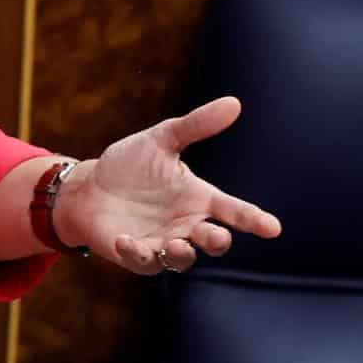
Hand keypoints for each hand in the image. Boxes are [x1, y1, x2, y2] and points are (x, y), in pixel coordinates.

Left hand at [52, 97, 280, 274]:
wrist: (89, 187)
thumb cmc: (130, 165)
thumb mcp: (162, 139)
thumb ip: (196, 124)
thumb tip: (234, 102)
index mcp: (199, 199)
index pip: (233, 211)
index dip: (254, 220)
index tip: (273, 228)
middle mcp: (186, 225)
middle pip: (213, 241)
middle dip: (216, 241)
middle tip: (215, 236)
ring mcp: (163, 242)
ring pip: (183, 258)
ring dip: (181, 254)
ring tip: (173, 245)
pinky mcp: (137, 255)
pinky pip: (143, 260)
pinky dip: (137, 252)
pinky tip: (125, 239)